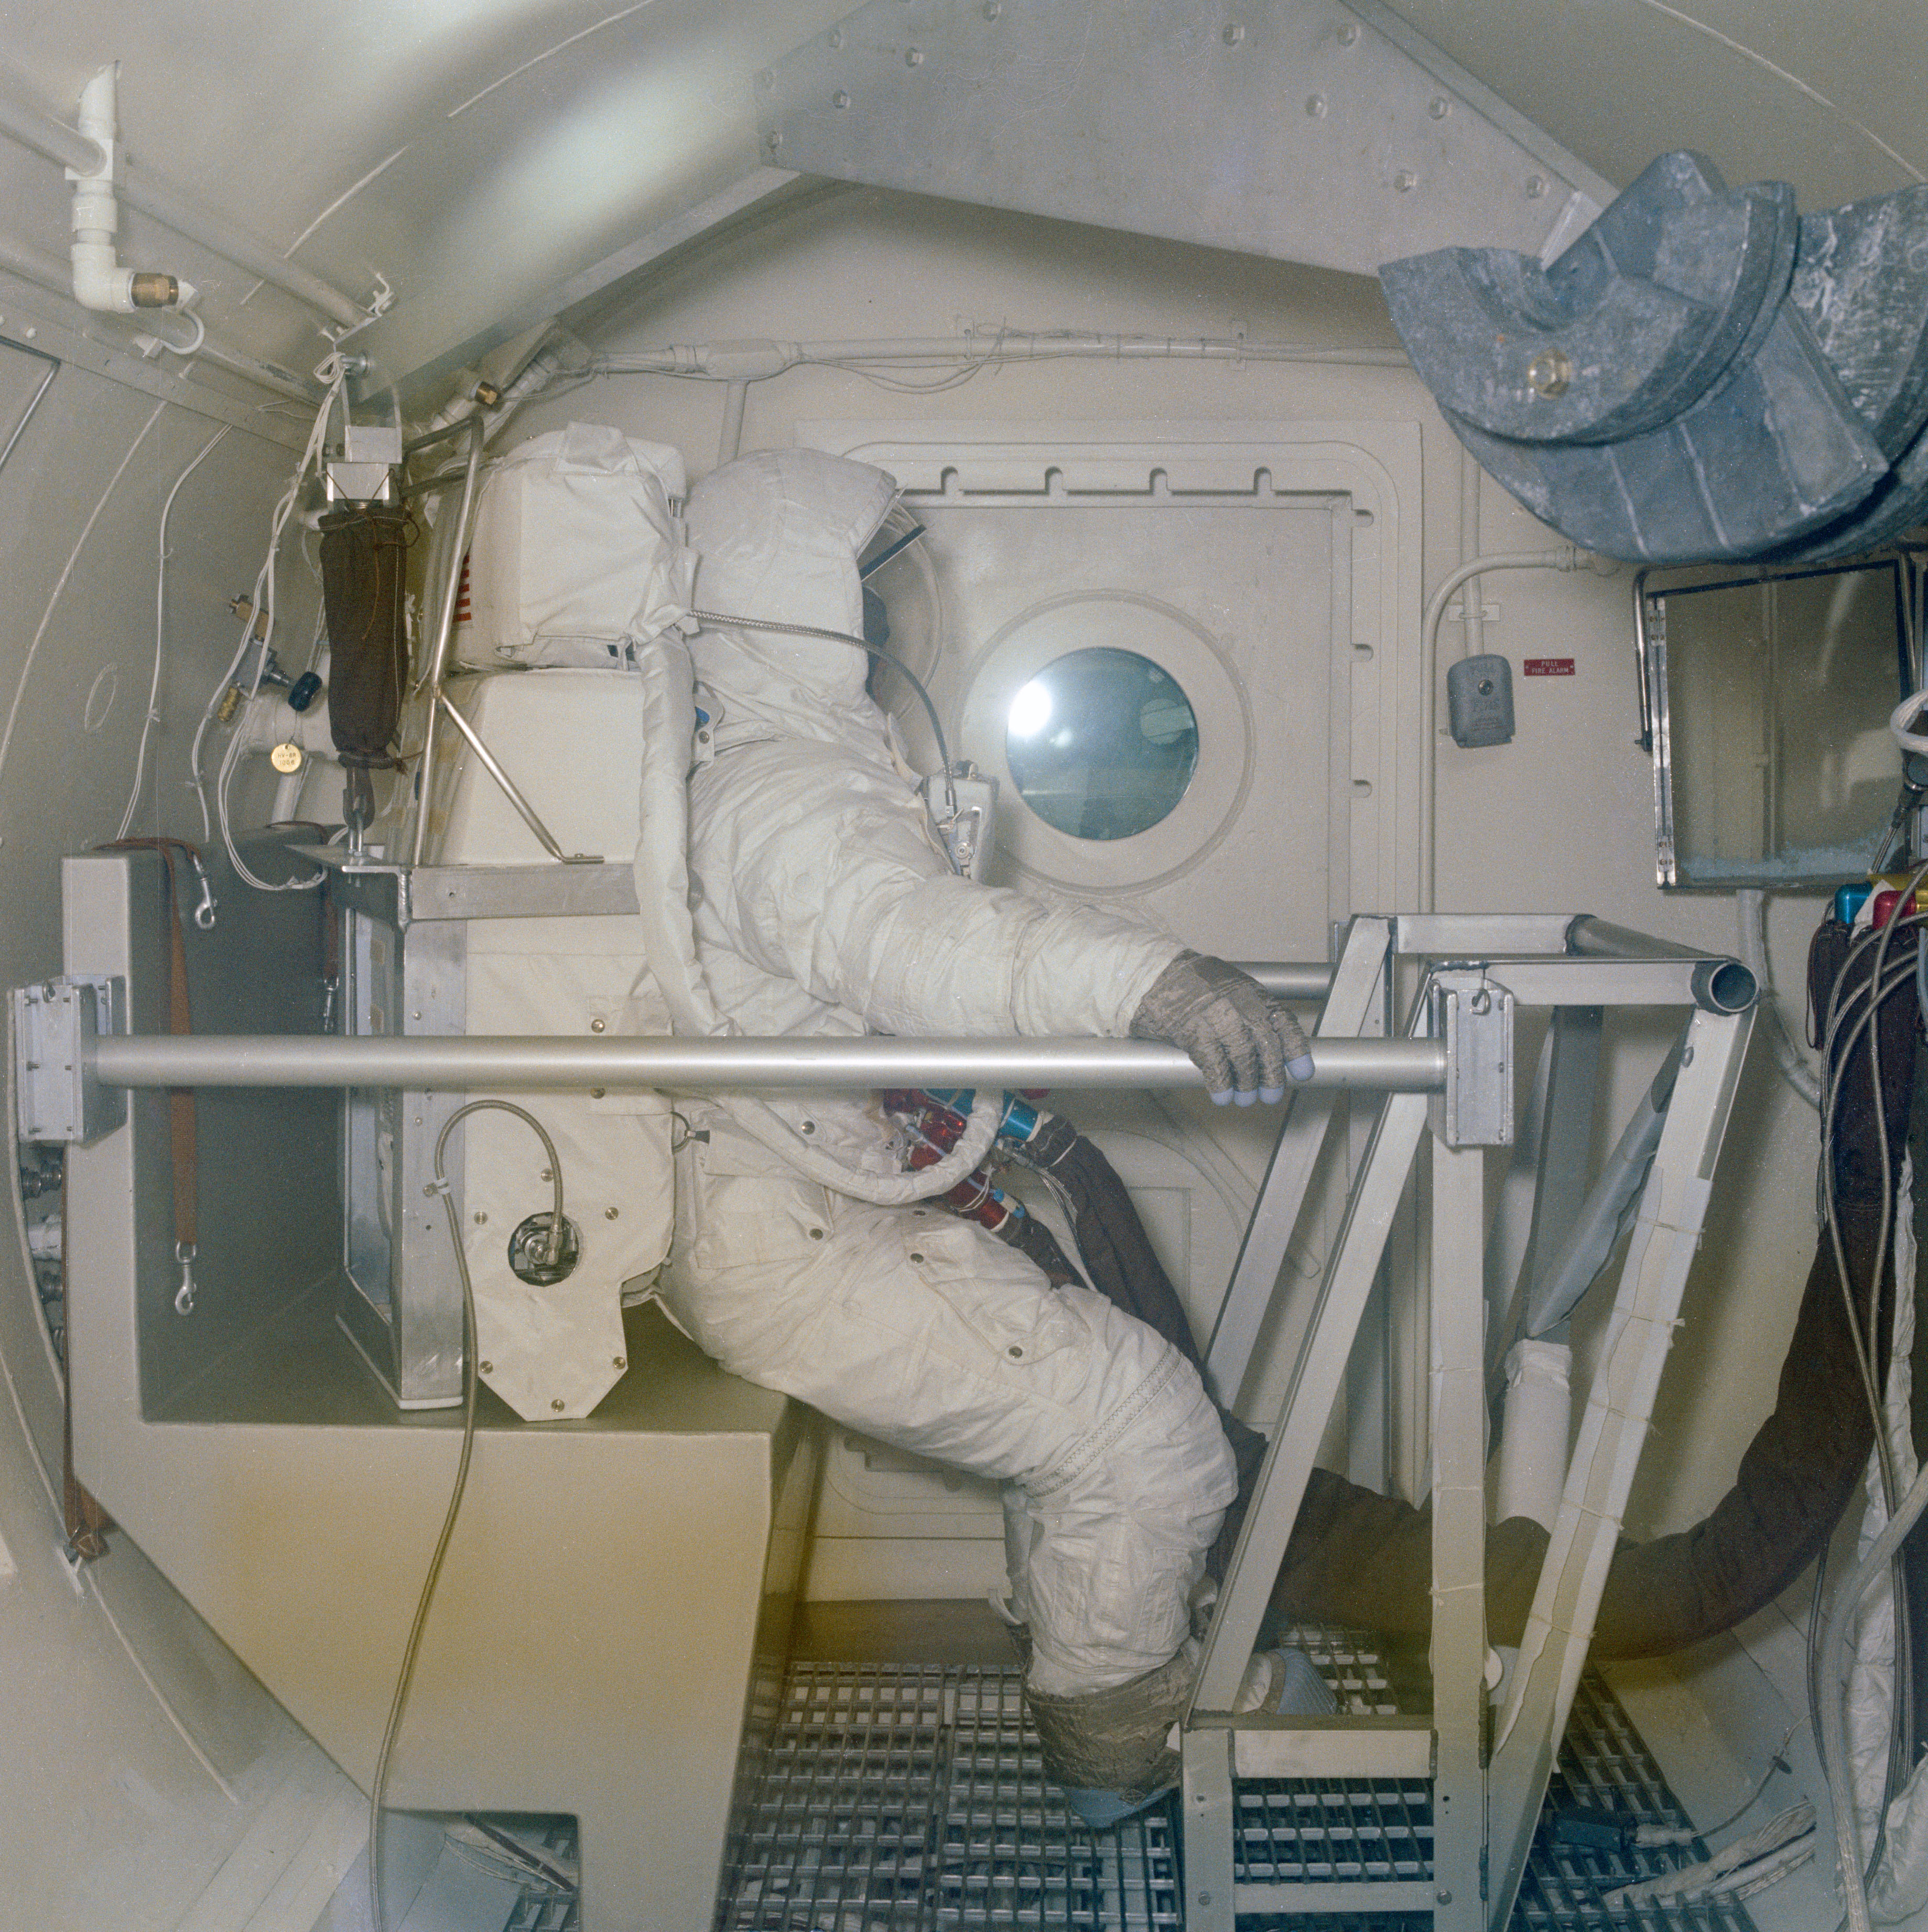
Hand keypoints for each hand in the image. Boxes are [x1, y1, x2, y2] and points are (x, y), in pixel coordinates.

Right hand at [1129, 952, 1315, 1104]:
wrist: (1156, 976)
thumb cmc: (1193, 985)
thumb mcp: (1233, 989)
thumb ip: (1253, 1012)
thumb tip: (1269, 1046)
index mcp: (1254, 995)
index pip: (1285, 1025)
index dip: (1296, 1052)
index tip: (1303, 1073)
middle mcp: (1240, 1006)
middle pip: (1267, 1048)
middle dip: (1271, 1077)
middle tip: (1270, 1095)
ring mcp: (1218, 1019)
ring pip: (1243, 1060)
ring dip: (1246, 1085)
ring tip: (1244, 1099)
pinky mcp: (1194, 1033)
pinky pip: (1214, 1066)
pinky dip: (1221, 1085)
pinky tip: (1222, 1096)